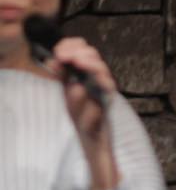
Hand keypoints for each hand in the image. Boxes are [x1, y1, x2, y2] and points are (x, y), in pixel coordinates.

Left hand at [49, 37, 118, 189]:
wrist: (95, 144)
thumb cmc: (84, 121)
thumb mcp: (69, 97)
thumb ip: (63, 78)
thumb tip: (53, 60)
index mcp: (85, 75)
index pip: (82, 50)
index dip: (71, 46)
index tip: (59, 51)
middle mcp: (97, 80)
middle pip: (93, 55)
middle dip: (78, 53)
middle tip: (65, 57)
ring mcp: (104, 91)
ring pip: (102, 68)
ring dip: (90, 64)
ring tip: (78, 64)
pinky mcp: (109, 103)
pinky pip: (108, 89)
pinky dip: (100, 82)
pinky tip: (89, 81)